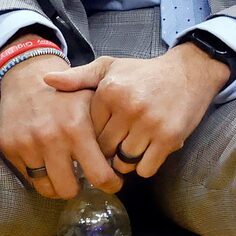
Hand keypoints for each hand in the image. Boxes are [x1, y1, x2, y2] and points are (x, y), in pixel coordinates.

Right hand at [0, 55, 119, 197]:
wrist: (27, 75)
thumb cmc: (67, 92)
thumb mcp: (94, 100)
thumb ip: (110, 127)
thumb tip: (125, 157)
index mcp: (77, 128)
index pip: (99, 175)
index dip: (110, 184)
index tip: (112, 183)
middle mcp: (51, 139)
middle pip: (68, 190)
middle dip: (79, 188)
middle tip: (84, 180)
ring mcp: (27, 145)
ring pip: (46, 189)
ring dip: (57, 185)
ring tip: (66, 174)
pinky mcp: (9, 147)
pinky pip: (28, 178)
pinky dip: (40, 176)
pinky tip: (49, 164)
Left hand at [51, 45, 228, 178]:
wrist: (189, 72)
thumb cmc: (144, 73)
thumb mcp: (109, 67)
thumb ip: (78, 77)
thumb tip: (46, 79)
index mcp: (109, 92)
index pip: (88, 130)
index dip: (93, 136)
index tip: (102, 133)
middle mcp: (128, 107)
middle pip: (104, 149)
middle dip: (108, 151)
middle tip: (116, 145)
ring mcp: (149, 124)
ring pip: (124, 161)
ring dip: (126, 160)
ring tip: (131, 148)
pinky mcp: (169, 138)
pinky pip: (146, 168)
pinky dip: (145, 166)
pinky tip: (147, 152)